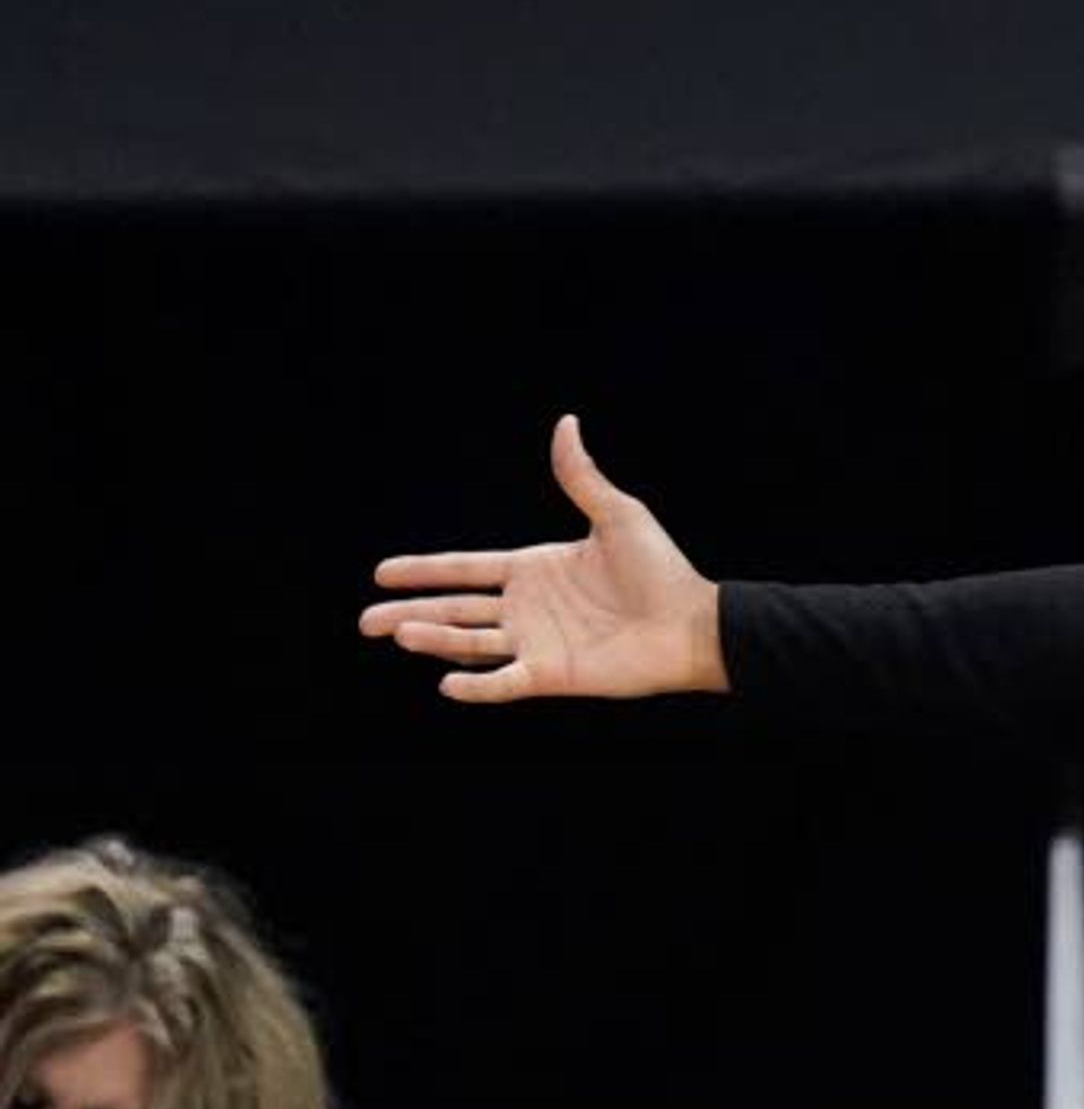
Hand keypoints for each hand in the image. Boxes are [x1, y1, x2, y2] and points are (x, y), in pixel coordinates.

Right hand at [359, 416, 725, 701]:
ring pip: (471, 642)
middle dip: (409, 613)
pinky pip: (506, 682)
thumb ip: (581, 476)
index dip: (425, 571)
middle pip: (455, 609)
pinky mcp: (553, 674)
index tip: (381, 572)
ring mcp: (537, 642)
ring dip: (434, 639)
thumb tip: (566, 423)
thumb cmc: (661, 570)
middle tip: (365, 621)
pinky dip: (478, 685)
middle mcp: (527, 607)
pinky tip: (446, 682)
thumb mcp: (617, 515)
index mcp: (534, 569)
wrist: (693, 623)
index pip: (466, 569)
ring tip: (397, 633)